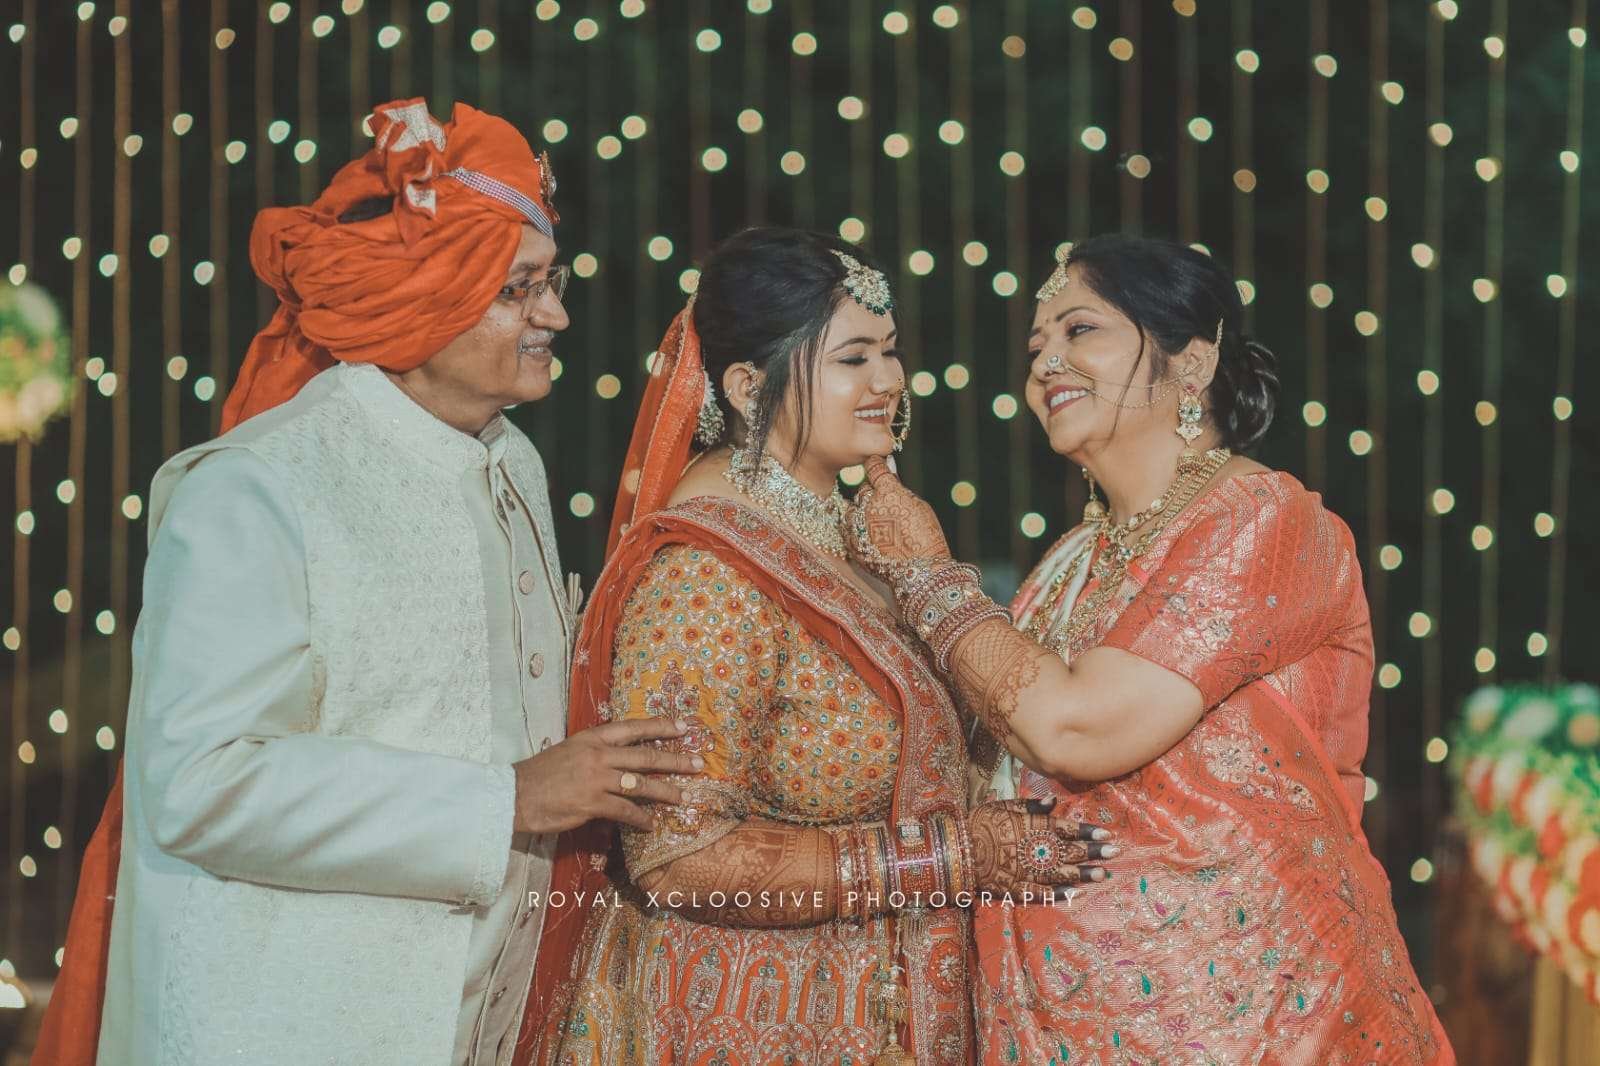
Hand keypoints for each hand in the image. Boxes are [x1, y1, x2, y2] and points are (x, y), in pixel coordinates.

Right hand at [511, 717, 704, 833]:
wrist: (513, 794)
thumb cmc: (539, 774)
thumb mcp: (568, 750)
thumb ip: (595, 752)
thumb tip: (619, 759)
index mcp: (592, 737)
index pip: (633, 728)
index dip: (661, 727)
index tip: (684, 728)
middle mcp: (598, 754)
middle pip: (645, 755)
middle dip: (675, 760)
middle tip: (698, 763)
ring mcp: (596, 779)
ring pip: (641, 784)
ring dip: (666, 791)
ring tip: (684, 797)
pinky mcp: (592, 803)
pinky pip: (625, 811)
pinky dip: (641, 818)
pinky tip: (651, 824)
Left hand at [845, 455, 953, 580]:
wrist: (921, 571)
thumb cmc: (925, 537)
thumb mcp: (918, 505)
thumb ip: (900, 489)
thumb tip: (889, 476)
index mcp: (888, 492)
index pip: (873, 467)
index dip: (875, 464)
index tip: (876, 465)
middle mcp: (869, 506)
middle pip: (862, 489)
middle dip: (870, 491)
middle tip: (881, 499)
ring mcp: (858, 526)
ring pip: (850, 508)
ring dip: (858, 510)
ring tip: (872, 518)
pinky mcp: (853, 544)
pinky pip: (847, 529)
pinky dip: (854, 527)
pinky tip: (865, 531)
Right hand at [968, 796, 1114, 896]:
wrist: (958, 850)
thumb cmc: (981, 823)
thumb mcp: (1004, 806)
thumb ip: (1030, 806)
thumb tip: (1053, 801)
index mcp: (1034, 828)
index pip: (1068, 829)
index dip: (1088, 832)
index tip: (1107, 834)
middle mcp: (1037, 850)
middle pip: (1071, 851)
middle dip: (1094, 852)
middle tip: (1115, 853)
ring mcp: (1030, 872)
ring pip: (1063, 873)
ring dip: (1084, 874)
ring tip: (1103, 874)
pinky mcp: (1020, 889)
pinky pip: (1044, 893)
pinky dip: (1061, 894)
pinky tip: (1077, 894)